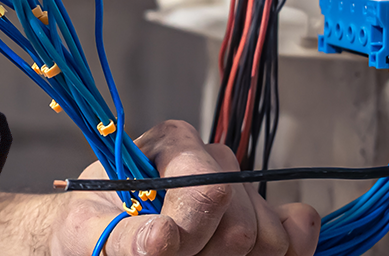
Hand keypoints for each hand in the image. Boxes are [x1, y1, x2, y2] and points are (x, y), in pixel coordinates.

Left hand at [42, 121, 319, 255]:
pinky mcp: (266, 221)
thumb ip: (122, 238)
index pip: (209, 191)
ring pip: (270, 240)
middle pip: (241, 227)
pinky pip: (300, 233)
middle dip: (205, 255)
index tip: (161, 249)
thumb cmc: (91, 230)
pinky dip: (288, 253)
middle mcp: (214, 161)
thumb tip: (163, 238)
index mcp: (172, 144)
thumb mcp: (88, 232)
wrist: (99, 239)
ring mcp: (243, 192)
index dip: (189, 234)